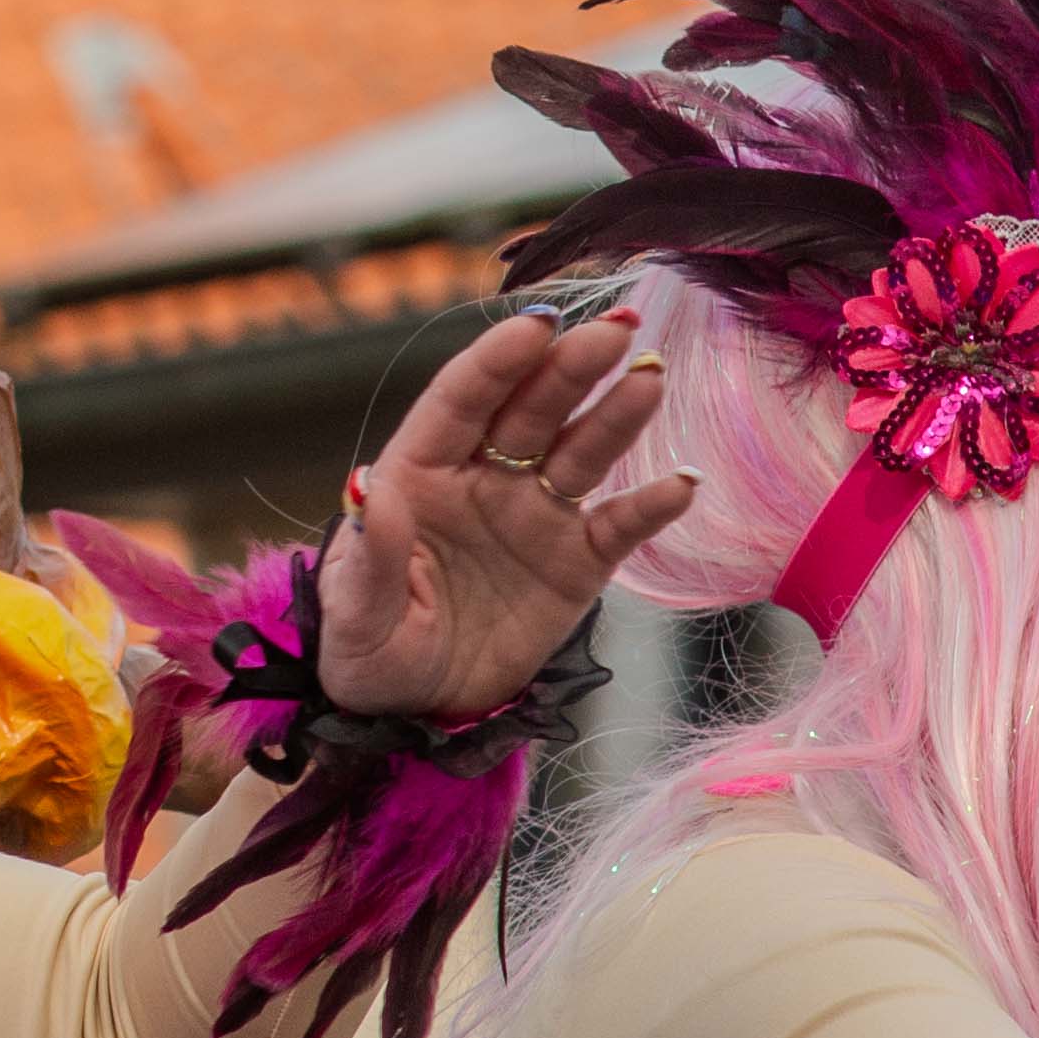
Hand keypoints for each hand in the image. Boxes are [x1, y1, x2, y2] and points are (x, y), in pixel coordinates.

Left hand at [314, 311, 692, 720]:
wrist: (414, 710)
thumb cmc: (368, 648)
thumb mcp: (355, 611)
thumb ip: (372, 552)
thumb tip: (373, 487)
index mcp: (422, 473)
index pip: (462, 402)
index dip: (497, 361)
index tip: (535, 326)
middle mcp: (484, 479)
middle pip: (532, 409)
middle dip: (571, 365)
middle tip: (617, 327)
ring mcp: (534, 516)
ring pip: (581, 451)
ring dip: (617, 414)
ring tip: (649, 376)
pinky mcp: (575, 563)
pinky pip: (619, 526)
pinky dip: (652, 504)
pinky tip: (683, 482)